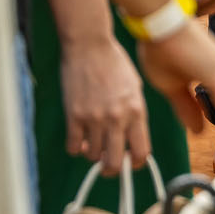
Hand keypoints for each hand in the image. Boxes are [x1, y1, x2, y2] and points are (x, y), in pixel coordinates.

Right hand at [59, 34, 150, 175]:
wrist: (89, 44)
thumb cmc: (114, 62)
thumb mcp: (134, 86)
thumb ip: (135, 113)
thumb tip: (131, 139)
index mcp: (136, 111)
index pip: (141, 152)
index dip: (135, 163)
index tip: (129, 162)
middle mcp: (117, 118)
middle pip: (114, 163)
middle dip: (111, 169)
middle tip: (107, 164)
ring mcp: (94, 118)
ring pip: (92, 156)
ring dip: (92, 153)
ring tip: (92, 141)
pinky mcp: (74, 115)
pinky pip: (73, 147)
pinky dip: (76, 147)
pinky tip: (78, 136)